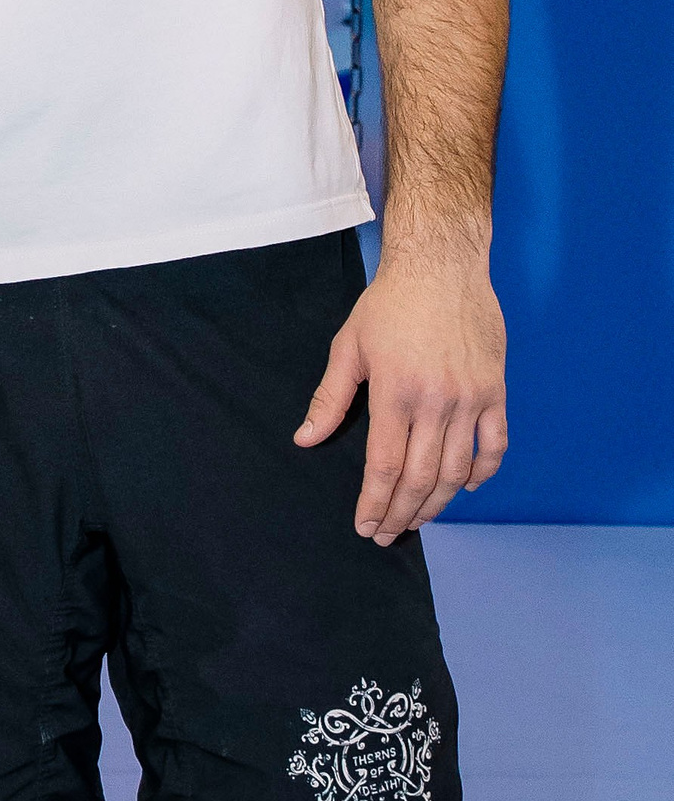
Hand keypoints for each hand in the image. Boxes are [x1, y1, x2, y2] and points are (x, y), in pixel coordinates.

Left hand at [296, 249, 507, 540]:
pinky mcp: (496, 391)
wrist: (442, 267)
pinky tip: (463, 487)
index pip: (385, 466)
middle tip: (388, 534)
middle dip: (402, 513)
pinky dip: (482, 472)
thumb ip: (329, 398)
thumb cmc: (389, 304)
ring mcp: (471, 399)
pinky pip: (495, 445)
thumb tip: (305, 439)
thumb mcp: (348, 346)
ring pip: (458, 470)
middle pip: (421, 477)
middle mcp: (437, 402)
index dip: (375, 502)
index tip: (365, 526)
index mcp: (396, 393)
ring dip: (437, 502)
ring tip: (418, 519)